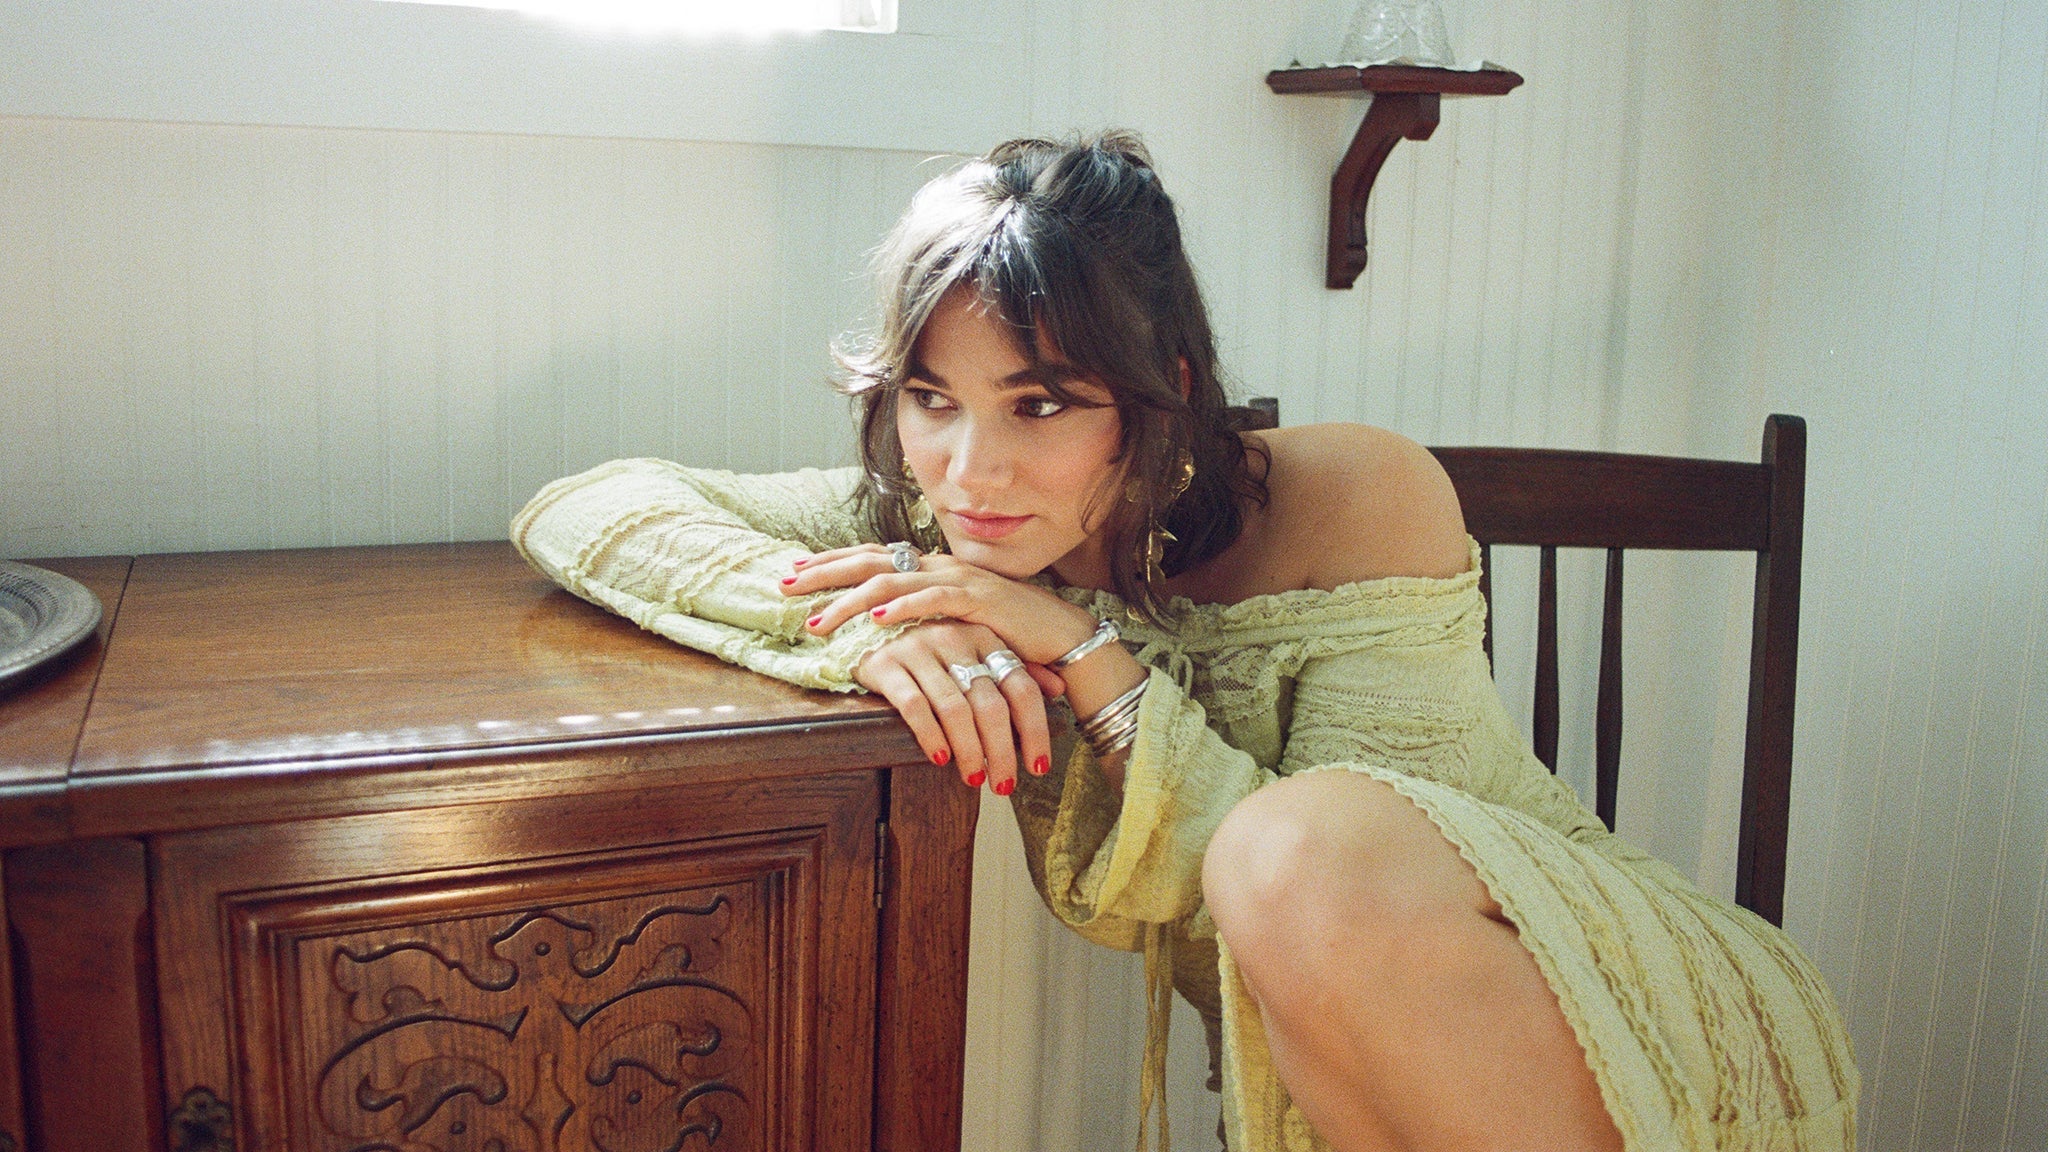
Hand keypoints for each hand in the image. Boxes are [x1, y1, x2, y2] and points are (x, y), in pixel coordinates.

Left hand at [780, 543, 1096, 674]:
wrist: (1062, 637)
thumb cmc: (1008, 634)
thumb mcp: (954, 624)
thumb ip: (921, 619)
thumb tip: (881, 628)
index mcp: (931, 569)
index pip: (871, 558)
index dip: (831, 562)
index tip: (793, 570)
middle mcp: (939, 567)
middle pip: (870, 561)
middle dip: (824, 572)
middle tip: (784, 583)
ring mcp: (958, 579)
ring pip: (892, 582)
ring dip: (849, 600)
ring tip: (817, 619)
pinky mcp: (979, 599)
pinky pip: (933, 599)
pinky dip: (902, 608)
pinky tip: (876, 618)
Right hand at [848, 620, 1051, 795]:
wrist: (866, 623)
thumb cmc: (930, 645)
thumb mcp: (975, 647)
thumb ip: (1016, 666)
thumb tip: (1059, 688)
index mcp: (984, 636)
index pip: (1021, 688)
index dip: (1034, 730)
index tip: (1038, 766)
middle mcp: (955, 639)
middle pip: (990, 705)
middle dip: (1002, 751)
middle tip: (1004, 785)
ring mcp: (919, 649)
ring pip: (955, 709)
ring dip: (969, 751)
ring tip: (974, 779)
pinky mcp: (886, 664)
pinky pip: (914, 706)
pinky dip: (930, 735)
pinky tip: (940, 758)